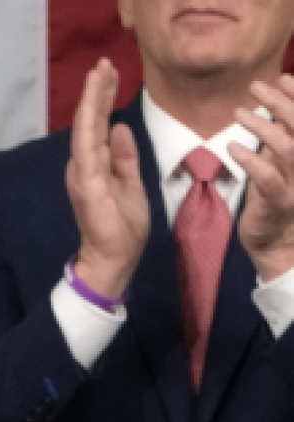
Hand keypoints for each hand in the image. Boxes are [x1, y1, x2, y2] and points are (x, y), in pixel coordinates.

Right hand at [65, 58, 149, 298]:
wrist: (114, 258)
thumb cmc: (122, 227)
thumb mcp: (130, 184)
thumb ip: (124, 157)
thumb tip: (119, 128)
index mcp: (94, 166)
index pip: (97, 125)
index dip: (103, 98)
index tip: (111, 73)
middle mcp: (83, 165)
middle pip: (88, 121)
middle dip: (96, 90)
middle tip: (104, 62)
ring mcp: (83, 173)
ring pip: (85, 128)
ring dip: (91, 99)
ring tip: (98, 72)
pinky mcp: (87, 182)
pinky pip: (86, 147)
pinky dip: (88, 123)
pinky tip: (92, 104)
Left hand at [232, 75, 293, 283]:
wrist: (280, 246)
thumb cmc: (279, 200)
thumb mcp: (282, 164)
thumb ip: (283, 137)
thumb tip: (277, 104)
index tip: (282, 77)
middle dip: (280, 103)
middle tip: (256, 86)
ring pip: (287, 148)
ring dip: (262, 126)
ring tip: (239, 112)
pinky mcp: (281, 204)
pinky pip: (268, 179)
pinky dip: (250, 160)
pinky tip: (232, 146)